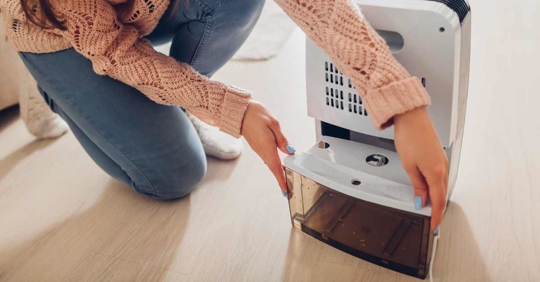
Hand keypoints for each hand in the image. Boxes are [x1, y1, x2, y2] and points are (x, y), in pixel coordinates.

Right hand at [241, 100, 293, 193]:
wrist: (239, 111)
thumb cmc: (255, 114)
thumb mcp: (274, 123)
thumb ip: (282, 139)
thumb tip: (290, 150)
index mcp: (267, 146)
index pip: (276, 167)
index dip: (281, 179)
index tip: (285, 190)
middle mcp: (262, 150)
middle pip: (273, 168)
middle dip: (281, 179)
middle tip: (288, 190)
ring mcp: (258, 149)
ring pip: (270, 164)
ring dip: (278, 173)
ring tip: (286, 180)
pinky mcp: (257, 146)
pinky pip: (267, 158)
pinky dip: (274, 165)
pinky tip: (279, 165)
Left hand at [394, 107, 448, 230]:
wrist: (412, 116)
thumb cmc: (409, 136)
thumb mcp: (409, 166)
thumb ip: (417, 186)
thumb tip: (421, 201)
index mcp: (436, 172)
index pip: (438, 201)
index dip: (436, 216)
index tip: (434, 226)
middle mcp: (443, 167)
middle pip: (441, 194)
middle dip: (437, 209)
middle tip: (432, 221)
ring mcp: (442, 161)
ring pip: (441, 185)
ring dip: (436, 197)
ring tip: (429, 208)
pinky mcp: (439, 156)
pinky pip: (440, 176)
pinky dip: (436, 186)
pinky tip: (429, 189)